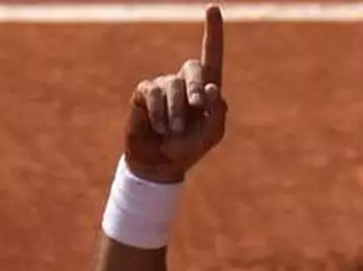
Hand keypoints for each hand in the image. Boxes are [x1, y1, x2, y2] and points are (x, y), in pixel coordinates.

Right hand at [123, 5, 226, 183]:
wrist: (161, 163)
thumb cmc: (189, 148)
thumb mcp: (211, 134)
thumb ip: (218, 113)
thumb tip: (212, 89)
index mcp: (206, 89)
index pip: (211, 55)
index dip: (213, 32)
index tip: (213, 8)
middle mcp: (185, 82)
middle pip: (193, 67)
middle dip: (197, 87)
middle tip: (198, 107)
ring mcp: (163, 85)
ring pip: (173, 84)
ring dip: (176, 110)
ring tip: (173, 130)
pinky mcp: (144, 93)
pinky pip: (153, 93)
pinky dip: (159, 112)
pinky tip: (159, 127)